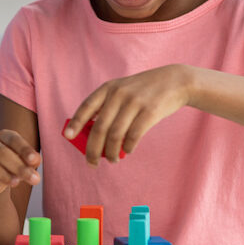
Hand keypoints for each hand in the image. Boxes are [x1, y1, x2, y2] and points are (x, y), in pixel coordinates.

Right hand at [0, 129, 40, 196]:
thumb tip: (35, 161)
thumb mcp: (26, 161)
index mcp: (3, 137)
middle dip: (18, 166)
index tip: (35, 161)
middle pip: (0, 152)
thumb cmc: (16, 165)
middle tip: (33, 179)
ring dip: (1, 174)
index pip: (13, 139)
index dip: (24, 149)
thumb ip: (31, 160)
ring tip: (16, 183)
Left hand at [63, 63, 192, 164]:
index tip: (67, 137)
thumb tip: (90, 133)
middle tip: (91, 162)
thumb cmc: (144, 91)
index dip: (75, 123)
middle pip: (99, 127)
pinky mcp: (150, 112)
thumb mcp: (122, 89)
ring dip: (111, 152)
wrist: (175, 81)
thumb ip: (107, 106)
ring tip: (112, 160)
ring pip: (115, 135)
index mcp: (108, 88)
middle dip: (92, 149)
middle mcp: (119, 94)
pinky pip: (133, 136)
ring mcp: (135, 102)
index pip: (86, 107)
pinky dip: (127, 147)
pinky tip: (127, 151)